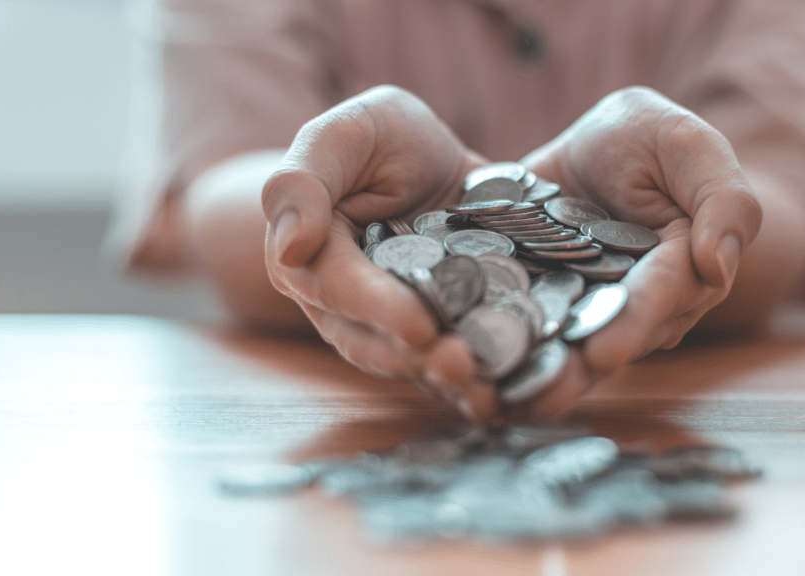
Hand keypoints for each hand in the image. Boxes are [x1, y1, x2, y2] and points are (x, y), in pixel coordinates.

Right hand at [261, 85, 496, 418]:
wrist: (424, 156)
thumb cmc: (374, 139)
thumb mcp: (341, 136)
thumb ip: (302, 183)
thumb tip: (291, 248)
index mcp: (313, 260)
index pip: (341, 290)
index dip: (379, 310)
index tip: (419, 327)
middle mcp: (348, 306)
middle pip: (377, 344)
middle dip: (418, 360)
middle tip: (462, 366)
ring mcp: (396, 324)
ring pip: (415, 363)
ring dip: (450, 380)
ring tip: (488, 390)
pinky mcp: (440, 330)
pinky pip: (455, 358)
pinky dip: (481, 377)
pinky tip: (513, 389)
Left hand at [519, 86, 762, 417]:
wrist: (599, 141)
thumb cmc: (654, 140)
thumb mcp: (691, 147)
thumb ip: (722, 201)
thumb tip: (719, 267)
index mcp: (680, 270)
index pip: (658, 299)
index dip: (632, 326)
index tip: (603, 353)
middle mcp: (632, 304)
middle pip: (604, 340)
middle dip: (572, 372)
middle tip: (536, 397)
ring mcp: (581, 307)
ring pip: (558, 346)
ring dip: (527, 376)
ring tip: (491, 402)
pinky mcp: (537, 299)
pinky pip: (515, 326)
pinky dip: (490, 347)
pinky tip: (461, 376)